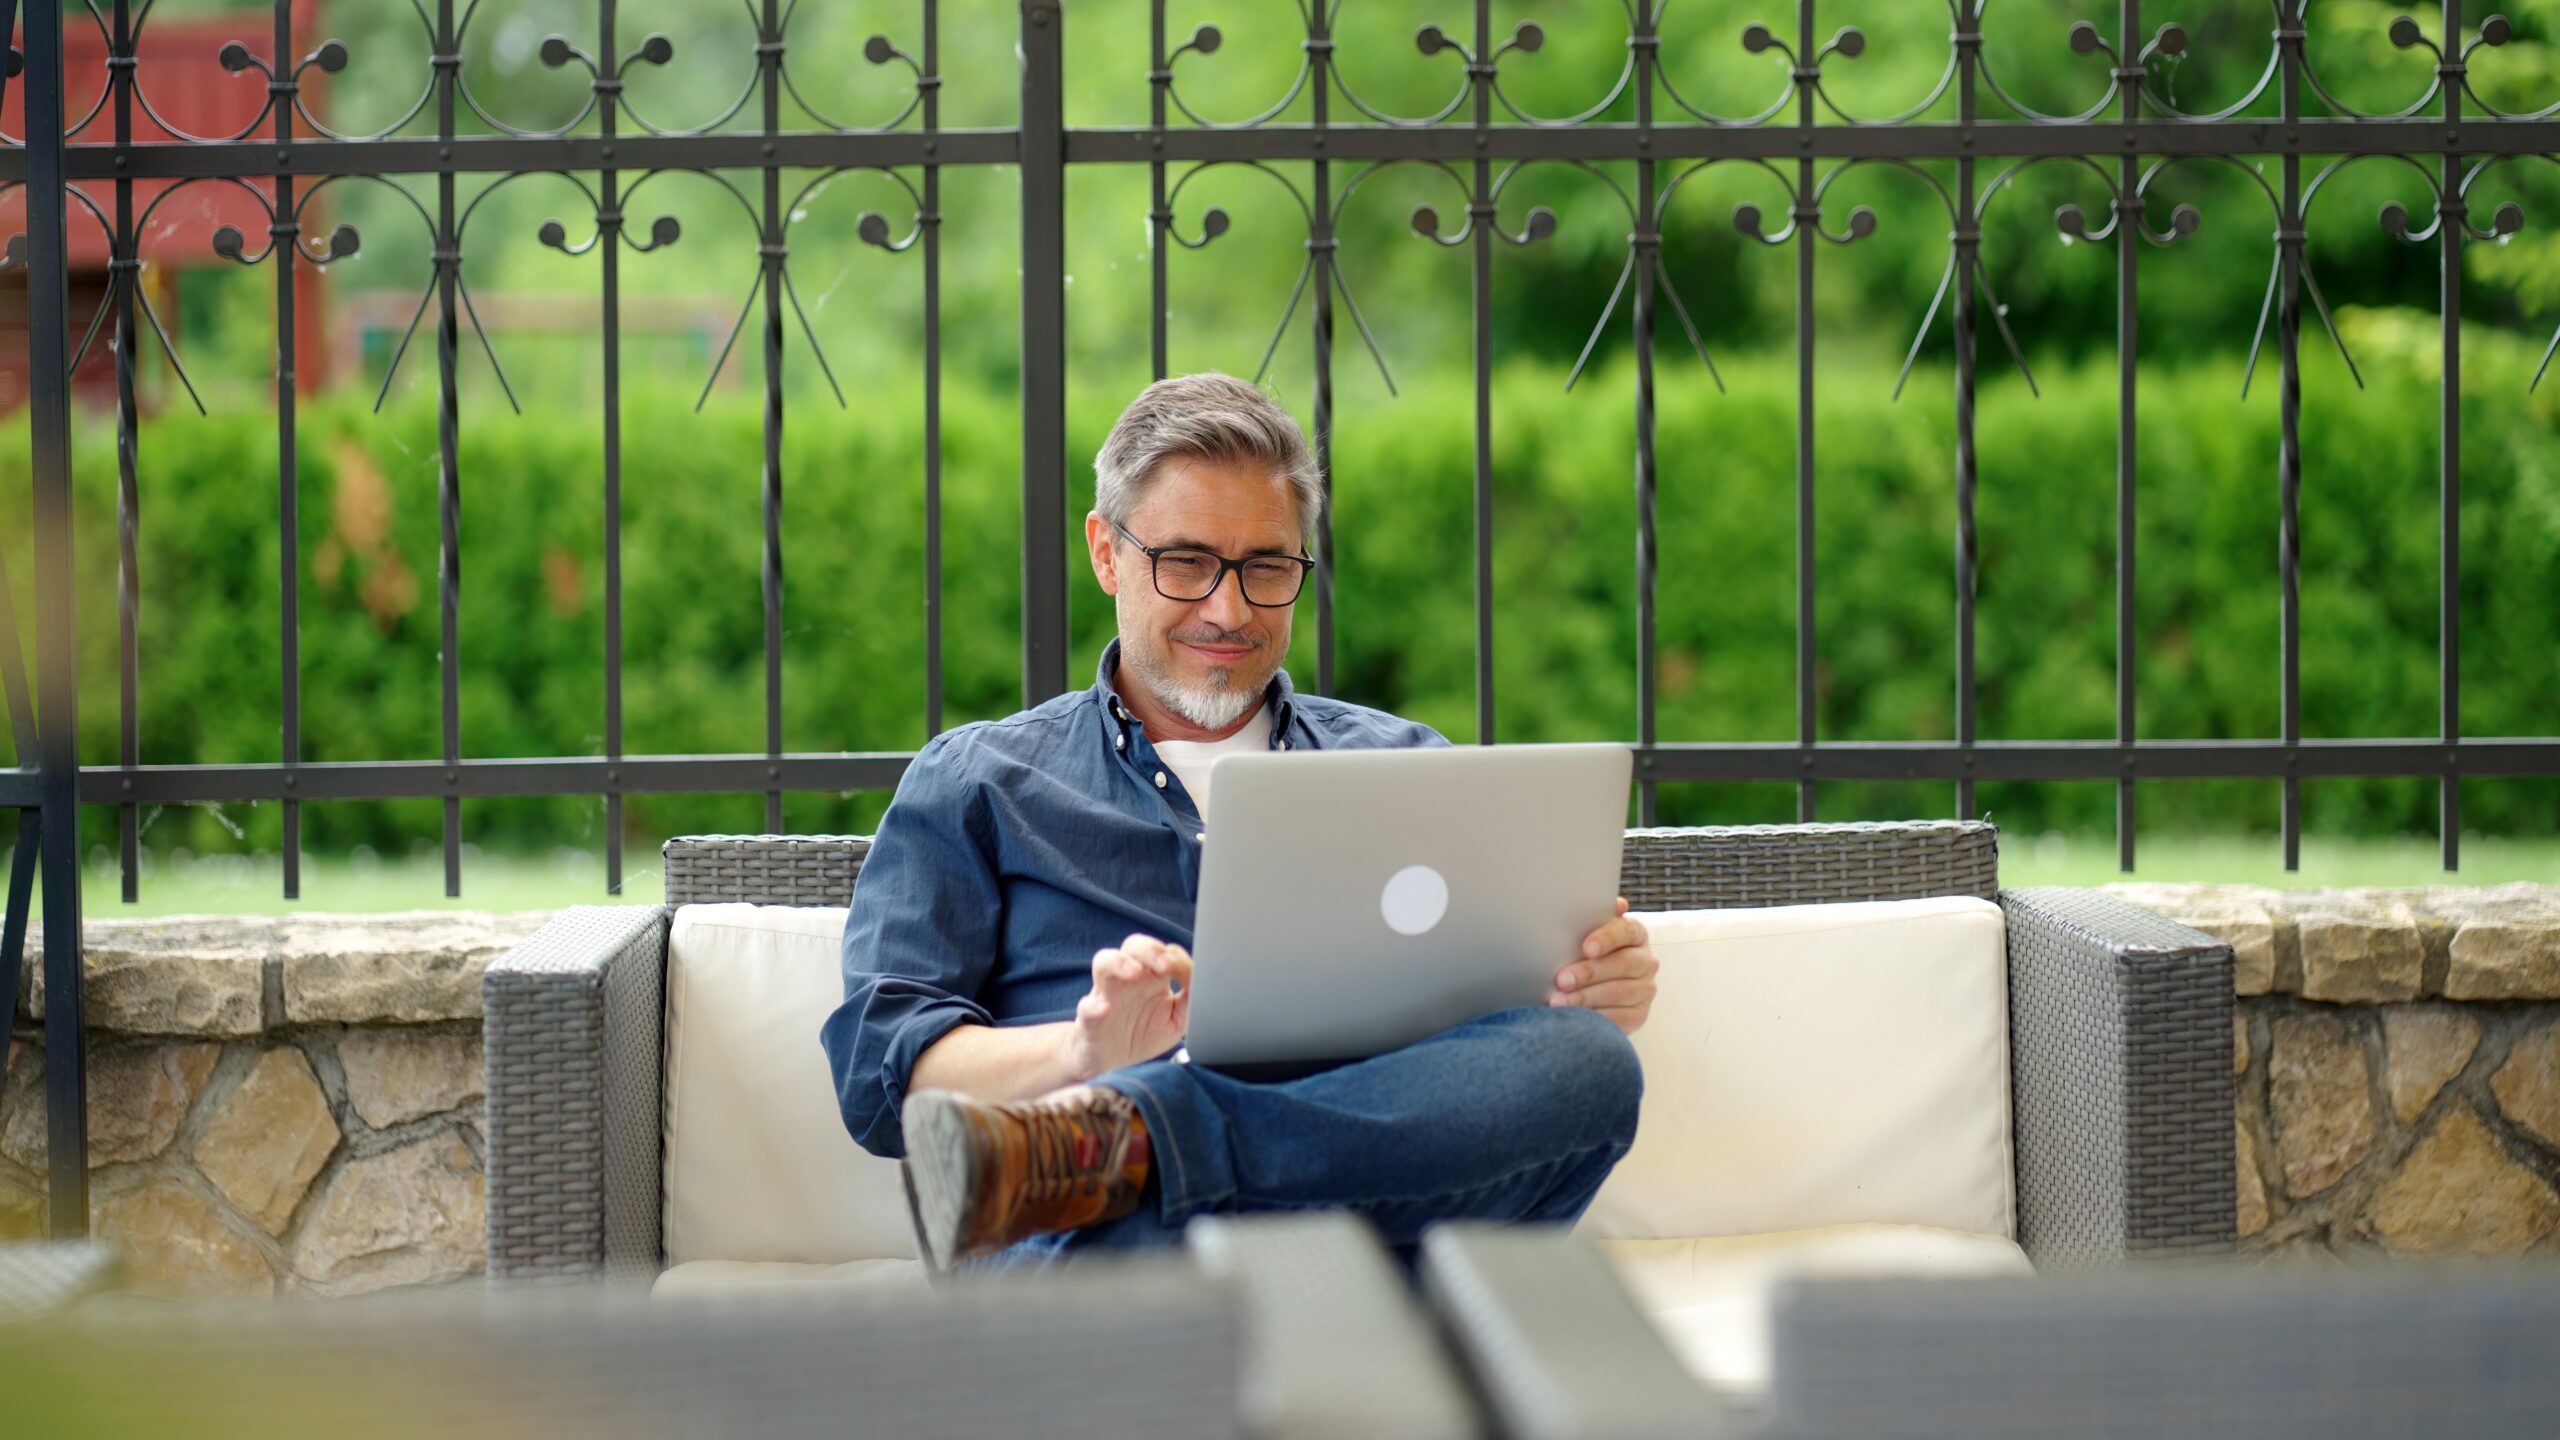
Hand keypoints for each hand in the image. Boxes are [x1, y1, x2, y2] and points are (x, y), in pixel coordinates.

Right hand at [1066, 933, 1192, 1081]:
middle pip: (1134, 945)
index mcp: (1152, 976)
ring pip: (1104, 962)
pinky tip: (1104, 1009)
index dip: (1175, 958)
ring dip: (1120, 963)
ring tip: (1135, 974)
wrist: (1112, 1063)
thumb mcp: (1178, 1019)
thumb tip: (1205, 984)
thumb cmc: (1144, 1033)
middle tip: (1166, 965)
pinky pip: (1086, 1006)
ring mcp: (1105, 994)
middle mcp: (1128, 978)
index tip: (1187, 974)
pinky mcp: (1089, 1018)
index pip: (1163, 952)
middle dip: (1150, 950)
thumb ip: (1191, 1001)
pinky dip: (1093, 1006)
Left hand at [1550, 898, 1655, 1034]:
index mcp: (1635, 934)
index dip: (1608, 938)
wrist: (1592, 986)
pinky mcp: (1639, 1014)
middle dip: (1590, 972)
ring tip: (1559, 1001)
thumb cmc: (1585, 954)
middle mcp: (1646, 961)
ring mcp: (1645, 989)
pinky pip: (1620, 1018)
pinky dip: (1596, 1018)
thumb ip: (1593, 917)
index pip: (1627, 931)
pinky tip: (1575, 1018)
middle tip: (1562, 980)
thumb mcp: (1586, 933)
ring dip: (1587, 998)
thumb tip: (1617, 904)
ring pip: (1620, 992)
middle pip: (1624, 964)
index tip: (1586, 948)